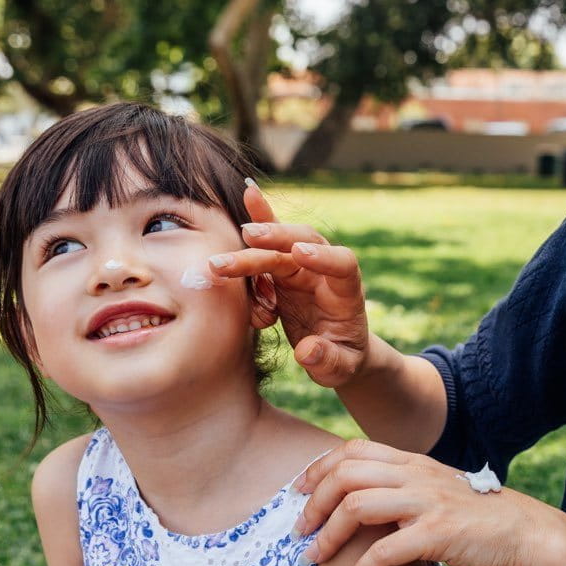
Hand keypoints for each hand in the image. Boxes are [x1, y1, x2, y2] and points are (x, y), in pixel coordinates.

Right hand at [207, 182, 371, 386]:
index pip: (342, 263)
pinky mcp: (283, 270)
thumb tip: (307, 351)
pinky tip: (248, 197)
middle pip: (302, 244)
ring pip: (277, 247)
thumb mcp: (341, 368)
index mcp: (346, 291)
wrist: (338, 350)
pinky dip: (258, 224)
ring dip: (250, 250)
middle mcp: (323, 271)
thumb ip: (328, 360)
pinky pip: (268, 246)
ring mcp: (302, 267)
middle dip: (277, 239)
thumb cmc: (343, 359)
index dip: (324, 256)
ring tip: (219, 262)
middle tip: (249, 237)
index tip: (300, 254)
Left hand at [290, 440, 565, 565]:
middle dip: (313, 502)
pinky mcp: (440, 534)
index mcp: (416, 463)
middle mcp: (418, 475)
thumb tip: (368, 502)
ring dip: (327, 535)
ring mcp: (428, 503)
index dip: (319, 468)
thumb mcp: (442, 492)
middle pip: (346, 474)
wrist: (533, 536)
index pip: (353, 450)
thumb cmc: (486, 521)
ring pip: (356, 506)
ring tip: (313, 559)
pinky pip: (385, 551)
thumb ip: (408, 489)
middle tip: (299, 530)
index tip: (299, 492)